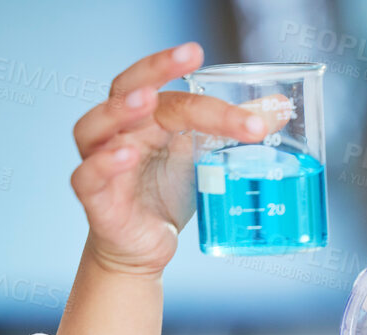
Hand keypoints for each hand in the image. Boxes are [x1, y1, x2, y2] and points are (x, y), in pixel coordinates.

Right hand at [69, 42, 284, 276]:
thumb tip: (280, 107)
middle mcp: (119, 131)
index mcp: (146, 116)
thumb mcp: (206, 157)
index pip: (166, 87)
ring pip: (93, 126)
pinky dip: (104, 164)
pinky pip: (86, 176)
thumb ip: (235, 129)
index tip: (202, 56)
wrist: (146, 245)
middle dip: (154, 69)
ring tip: (148, 101)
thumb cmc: (167, 192)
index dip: (184, 73)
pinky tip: (124, 156)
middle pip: (125, 88)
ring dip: (119, 110)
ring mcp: (101, 162)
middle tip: (187, 56)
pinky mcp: (95, 199)